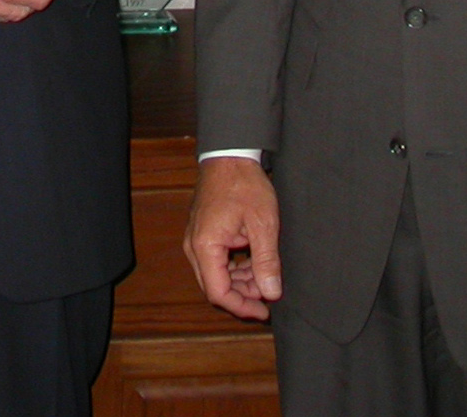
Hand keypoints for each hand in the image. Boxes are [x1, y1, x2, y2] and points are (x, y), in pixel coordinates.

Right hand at [186, 156, 283, 319]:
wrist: (229, 155)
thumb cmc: (244, 184)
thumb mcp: (263, 224)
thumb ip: (266, 261)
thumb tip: (271, 293)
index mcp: (205, 245)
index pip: (218, 292)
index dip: (242, 307)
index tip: (265, 310)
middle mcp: (194, 246)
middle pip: (214, 286)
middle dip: (242, 295)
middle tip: (269, 293)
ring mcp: (196, 238)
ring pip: (215, 275)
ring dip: (239, 282)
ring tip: (265, 277)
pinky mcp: (203, 233)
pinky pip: (215, 261)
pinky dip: (234, 268)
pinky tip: (253, 264)